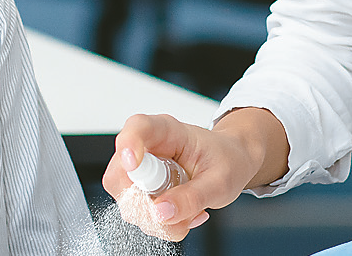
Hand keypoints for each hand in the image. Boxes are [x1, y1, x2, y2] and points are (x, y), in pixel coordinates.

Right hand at [101, 108, 288, 240]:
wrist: (231, 163)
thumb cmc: (226, 160)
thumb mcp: (220, 181)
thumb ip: (192, 197)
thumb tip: (161, 213)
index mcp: (167, 131)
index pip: (137, 127)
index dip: (128, 144)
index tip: (132, 164)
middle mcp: (146, 148)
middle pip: (119, 175)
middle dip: (146, 204)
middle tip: (180, 211)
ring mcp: (139, 172)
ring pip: (127, 202)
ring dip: (159, 219)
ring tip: (190, 210)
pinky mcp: (139, 191)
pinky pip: (138, 215)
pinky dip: (162, 224)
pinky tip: (183, 214)